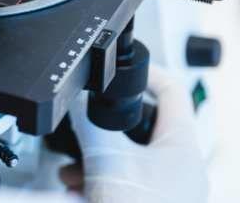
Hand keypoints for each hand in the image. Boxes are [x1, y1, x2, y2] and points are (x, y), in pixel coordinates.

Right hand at [69, 65, 207, 202]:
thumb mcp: (106, 159)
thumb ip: (90, 123)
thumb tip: (73, 99)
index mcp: (182, 147)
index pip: (172, 90)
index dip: (146, 71)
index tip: (123, 65)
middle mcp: (180, 168)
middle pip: (142, 125)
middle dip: (105, 125)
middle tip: (84, 123)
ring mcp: (167, 190)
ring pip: (128, 156)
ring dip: (95, 157)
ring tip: (73, 168)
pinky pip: (122, 181)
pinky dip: (97, 180)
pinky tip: (77, 187)